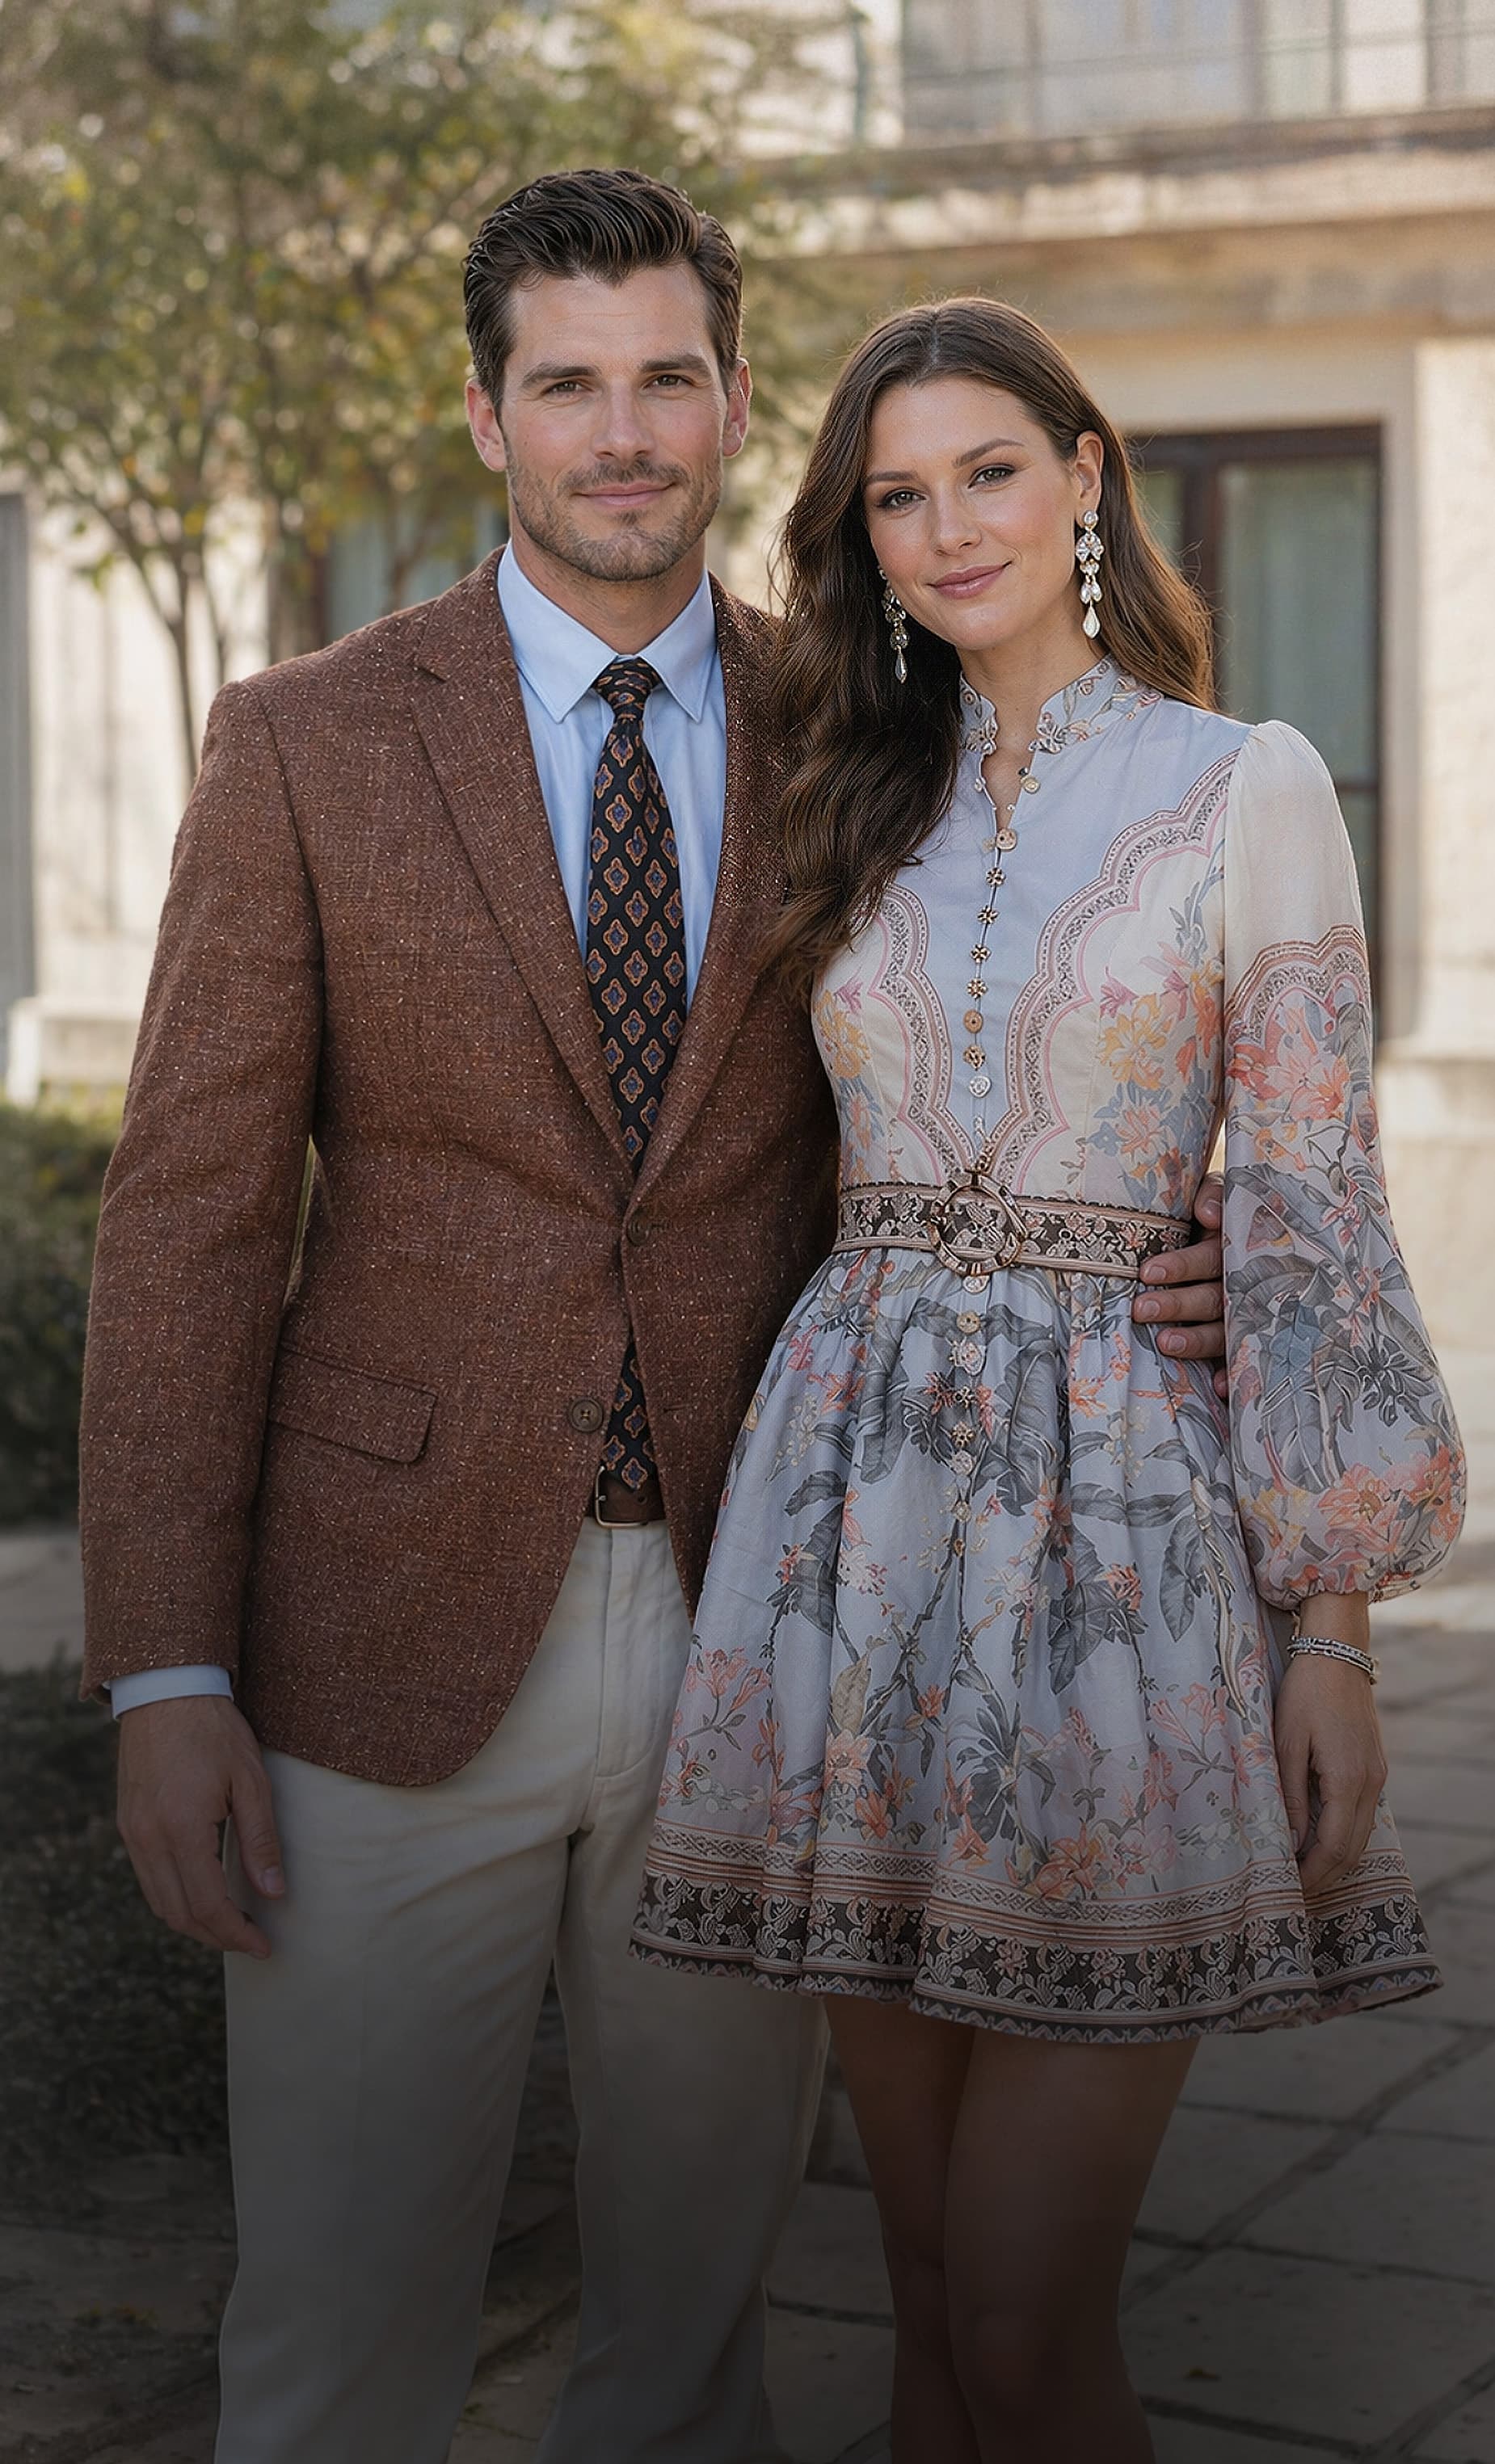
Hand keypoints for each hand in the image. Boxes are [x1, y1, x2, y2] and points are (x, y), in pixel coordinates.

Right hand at [117, 1695, 284, 1957]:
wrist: (165, 1690)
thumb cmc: (214, 1731)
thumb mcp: (251, 1781)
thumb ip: (261, 1840)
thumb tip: (273, 1893)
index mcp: (181, 1829)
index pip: (208, 1905)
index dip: (237, 1934)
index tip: (264, 1946)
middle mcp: (148, 1839)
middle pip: (179, 1914)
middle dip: (216, 1937)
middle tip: (251, 1942)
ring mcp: (131, 1833)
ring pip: (159, 1902)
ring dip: (193, 1922)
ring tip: (231, 1924)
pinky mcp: (127, 1825)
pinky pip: (148, 1879)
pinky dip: (174, 1898)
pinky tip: (202, 1894)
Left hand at [1133, 1171, 1226, 1394]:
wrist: (1253, 1225)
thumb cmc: (1216, 1212)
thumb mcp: (1218, 1194)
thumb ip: (1215, 1195)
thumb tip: (1208, 1213)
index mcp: (1233, 1246)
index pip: (1209, 1258)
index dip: (1182, 1266)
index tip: (1148, 1272)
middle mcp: (1243, 1281)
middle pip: (1213, 1297)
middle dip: (1177, 1304)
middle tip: (1140, 1308)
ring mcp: (1247, 1312)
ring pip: (1224, 1329)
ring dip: (1197, 1340)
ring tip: (1165, 1344)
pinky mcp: (1245, 1338)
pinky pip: (1240, 1358)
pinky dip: (1230, 1374)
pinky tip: (1217, 1389)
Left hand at [1274, 1653, 1386, 1895]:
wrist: (1337, 1655)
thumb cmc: (1305, 1694)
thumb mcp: (1286, 1743)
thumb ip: (1290, 1795)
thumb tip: (1290, 1841)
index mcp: (1348, 1780)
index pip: (1334, 1847)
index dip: (1313, 1874)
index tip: (1288, 1889)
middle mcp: (1370, 1783)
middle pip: (1353, 1849)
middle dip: (1325, 1876)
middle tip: (1293, 1891)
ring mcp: (1377, 1775)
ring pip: (1361, 1834)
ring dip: (1335, 1859)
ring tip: (1302, 1872)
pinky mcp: (1374, 1767)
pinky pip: (1362, 1815)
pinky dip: (1344, 1836)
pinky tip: (1319, 1839)